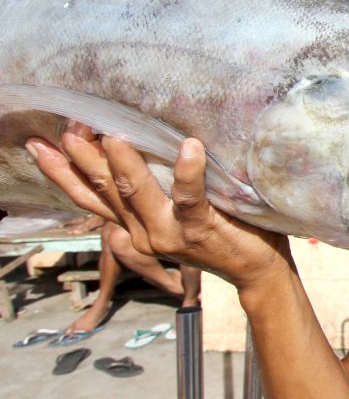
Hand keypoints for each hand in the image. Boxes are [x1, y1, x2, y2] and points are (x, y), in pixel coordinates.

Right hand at [27, 122, 291, 290]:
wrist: (257, 270)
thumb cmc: (222, 230)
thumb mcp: (176, 211)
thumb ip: (154, 189)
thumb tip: (134, 145)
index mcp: (133, 226)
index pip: (89, 197)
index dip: (64, 172)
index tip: (42, 144)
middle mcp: (142, 233)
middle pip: (104, 192)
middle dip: (84, 159)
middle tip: (70, 128)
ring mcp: (168, 234)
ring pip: (137, 194)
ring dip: (124, 165)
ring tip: (114, 136)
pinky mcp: (199, 230)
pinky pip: (189, 198)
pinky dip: (187, 172)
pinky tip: (188, 147)